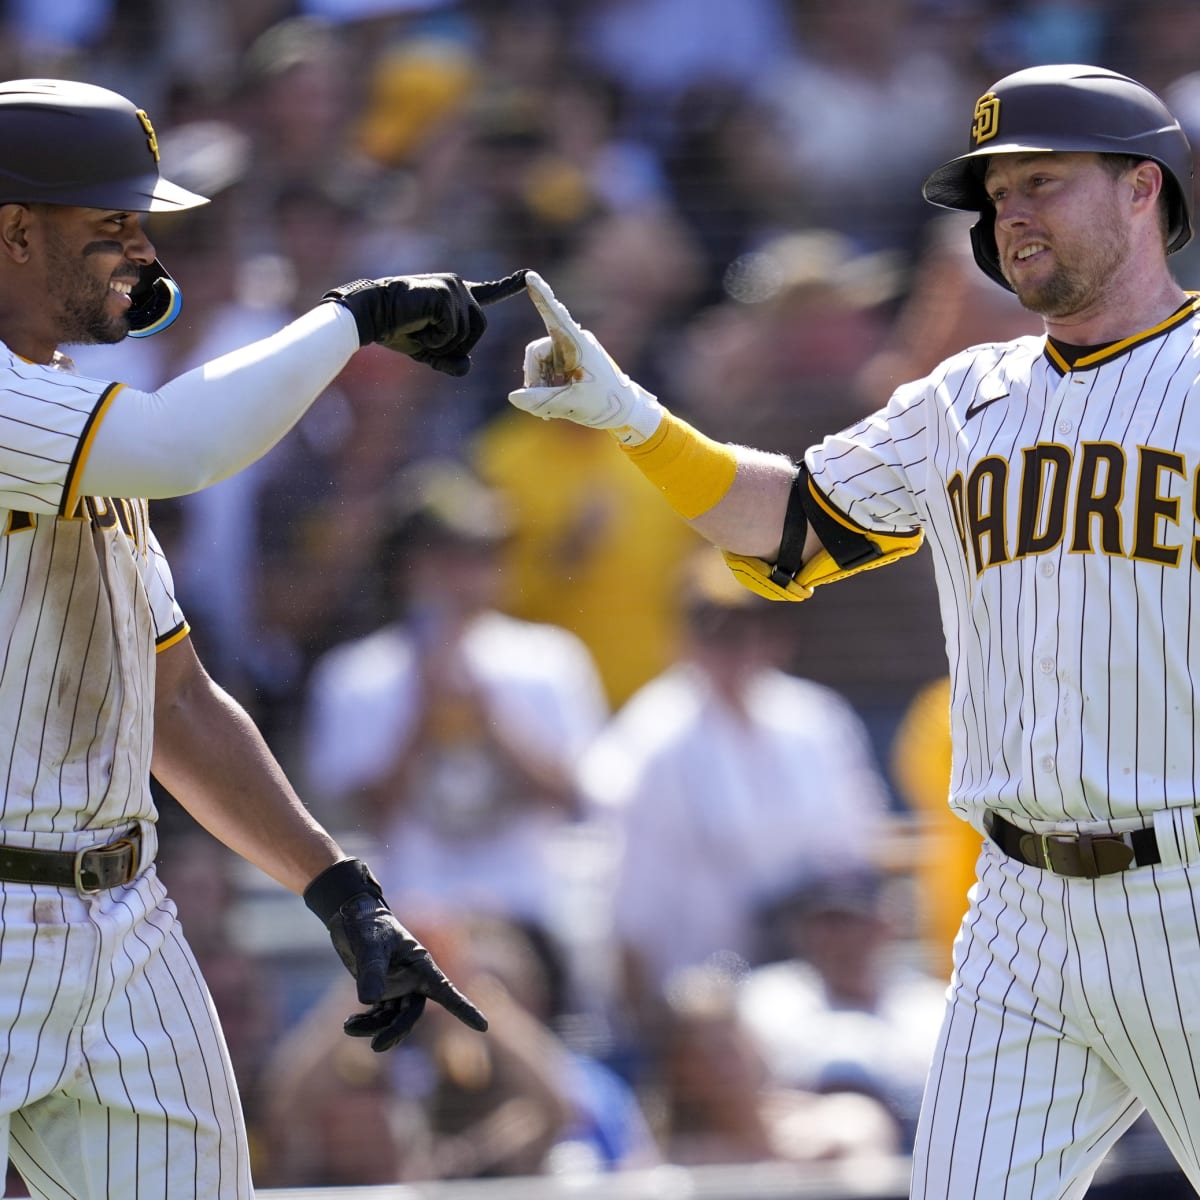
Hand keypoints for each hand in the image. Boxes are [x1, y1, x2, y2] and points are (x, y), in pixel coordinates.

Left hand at [304, 858, 487, 1051]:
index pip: (446, 991)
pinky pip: (379, 1014)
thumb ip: (371, 971)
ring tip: (349, 1027)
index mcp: (420, 965)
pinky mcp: (382, 990)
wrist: (353, 915)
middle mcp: (413, 979)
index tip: (483, 1027)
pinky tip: (350, 1024)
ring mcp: (398, 986)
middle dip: (396, 1031)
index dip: (464, 1009)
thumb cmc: (368, 924)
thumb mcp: (370, 944)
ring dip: (374, 1027)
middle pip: (412, 1014)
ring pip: (393, 1017)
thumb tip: (368, 1001)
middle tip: (376, 1047)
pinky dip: (367, 1022)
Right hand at [325, 269, 528, 376]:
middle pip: (480, 329)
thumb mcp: (430, 352)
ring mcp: (454, 288)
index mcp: (457, 297)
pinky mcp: (446, 294)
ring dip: (443, 343)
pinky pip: (454, 331)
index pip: (490, 292)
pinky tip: (418, 326)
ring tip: (419, 329)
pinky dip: (436, 338)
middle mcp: (459, 287)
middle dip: (457, 345)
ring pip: (468, 332)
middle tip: (428, 340)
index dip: (509, 286)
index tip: (529, 275)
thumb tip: (467, 366)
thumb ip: (451, 361)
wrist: (373, 315)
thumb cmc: (397, 330)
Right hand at [508, 271, 662, 444]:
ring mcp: (569, 351)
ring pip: (538, 364)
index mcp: (578, 344)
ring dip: (540, 387)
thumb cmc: (605, 404)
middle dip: (534, 379)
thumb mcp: (571, 404)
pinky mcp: (567, 362)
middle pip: (535, 353)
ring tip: (551, 410)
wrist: (624, 411)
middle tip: (541, 407)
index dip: (542, 296)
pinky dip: (545, 389)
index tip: (530, 276)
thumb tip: (514, 396)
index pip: (556, 315)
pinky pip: (545, 371)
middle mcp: (572, 341)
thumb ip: (541, 401)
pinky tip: (552, 406)